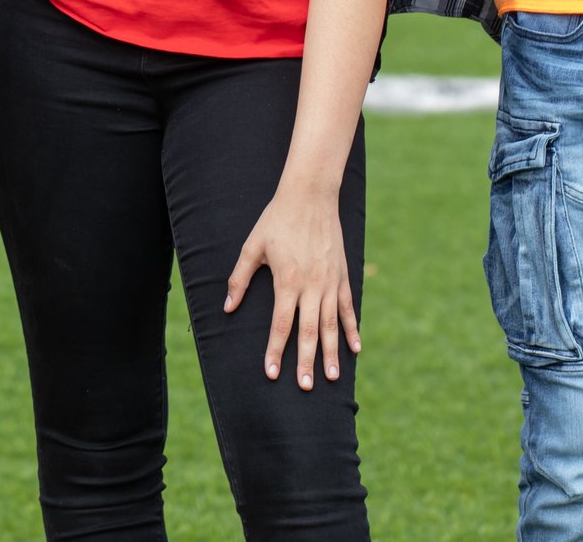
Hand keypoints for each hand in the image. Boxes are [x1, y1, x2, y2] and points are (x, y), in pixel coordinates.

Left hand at [225, 181, 360, 389]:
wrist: (310, 196)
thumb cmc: (276, 220)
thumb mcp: (252, 247)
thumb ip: (239, 278)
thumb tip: (227, 307)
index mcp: (287, 282)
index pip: (281, 325)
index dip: (275, 351)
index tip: (272, 373)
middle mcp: (312, 287)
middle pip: (308, 332)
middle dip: (305, 361)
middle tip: (305, 386)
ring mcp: (330, 282)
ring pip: (332, 325)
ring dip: (332, 352)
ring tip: (332, 377)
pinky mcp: (342, 276)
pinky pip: (348, 308)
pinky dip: (352, 329)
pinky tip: (355, 348)